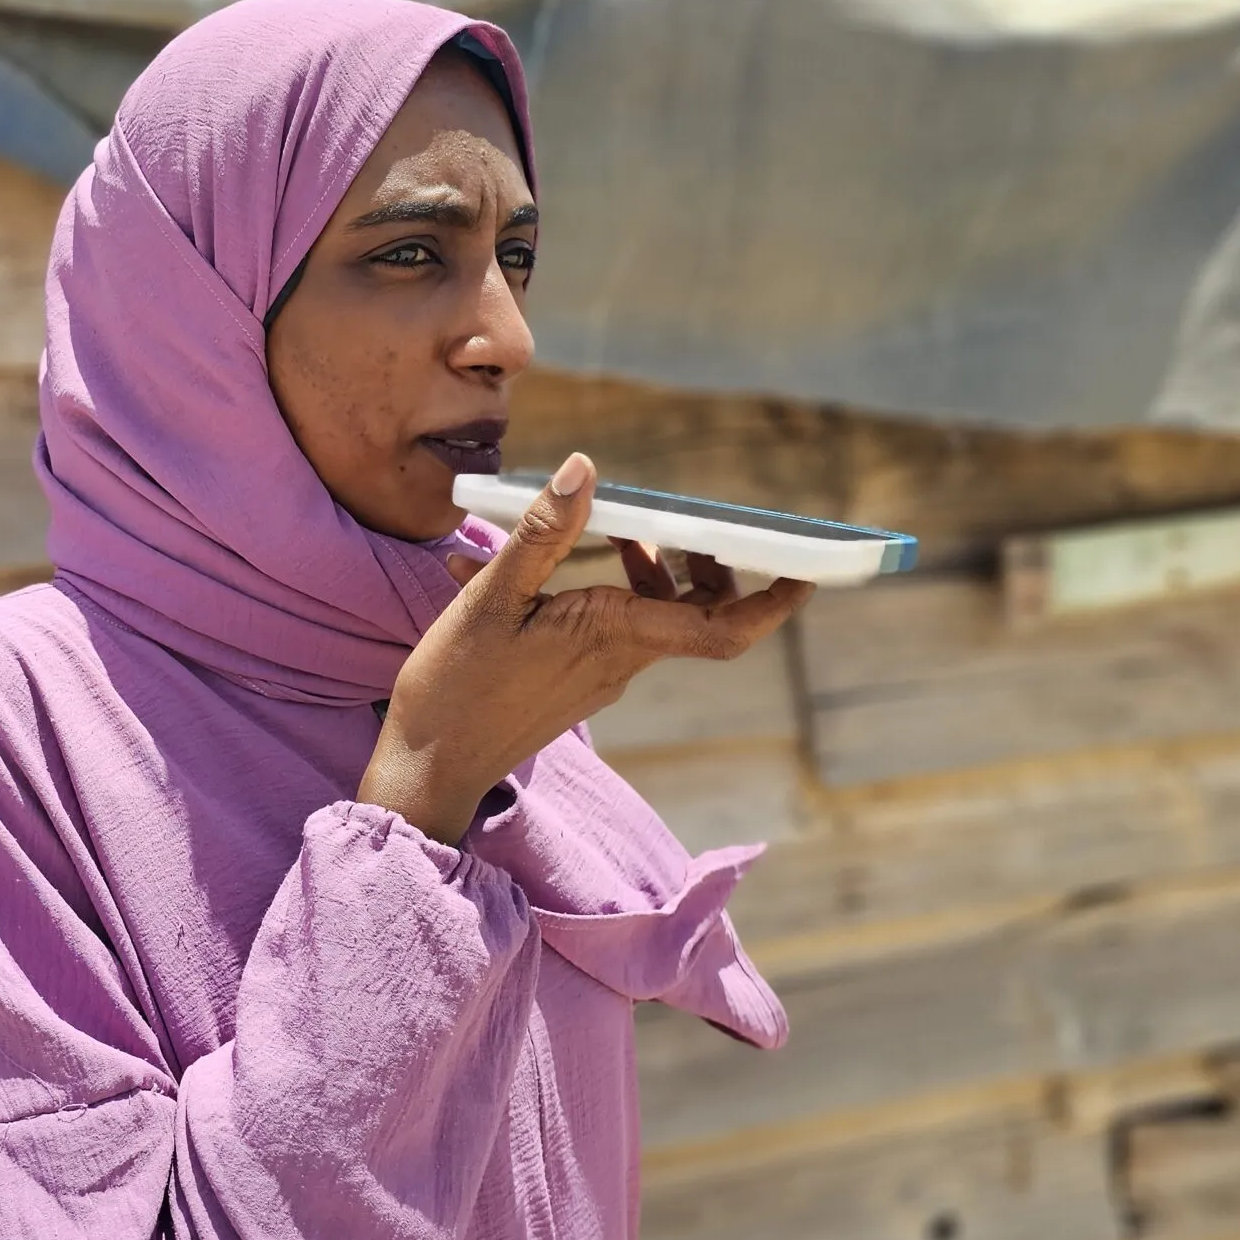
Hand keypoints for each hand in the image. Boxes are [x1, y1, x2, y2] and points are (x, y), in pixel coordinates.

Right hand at [357, 452, 813, 843]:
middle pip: (696, 612)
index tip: (810, 567)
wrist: (428, 769)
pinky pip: (608, 628)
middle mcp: (620, 659)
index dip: (774, 599)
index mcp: (613, 635)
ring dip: (645, 567)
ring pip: (651, 615)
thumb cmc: (455, 689)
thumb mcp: (490, 600)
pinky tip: (538, 567)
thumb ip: (541, 533)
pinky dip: (597, 590)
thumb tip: (586, 470)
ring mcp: (600, 675)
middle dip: (707, 561)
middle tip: (690, 518)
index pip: (722, 624)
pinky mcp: (575, 683)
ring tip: (608, 523)